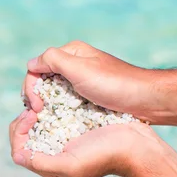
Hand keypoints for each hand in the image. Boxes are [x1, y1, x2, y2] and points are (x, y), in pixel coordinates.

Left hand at [9, 109, 161, 176]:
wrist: (135, 145)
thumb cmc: (104, 156)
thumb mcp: (71, 164)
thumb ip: (42, 163)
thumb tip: (18, 157)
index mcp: (51, 168)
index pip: (19, 152)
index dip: (19, 134)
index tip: (31, 117)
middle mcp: (54, 156)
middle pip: (25, 137)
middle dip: (23, 122)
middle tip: (34, 108)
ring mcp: (64, 141)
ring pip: (36, 126)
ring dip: (34, 113)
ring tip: (41, 103)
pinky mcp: (74, 127)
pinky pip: (51, 117)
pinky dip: (46, 108)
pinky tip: (51, 100)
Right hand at [22, 41, 157, 121]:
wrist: (146, 100)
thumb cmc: (114, 84)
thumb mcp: (79, 68)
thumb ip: (52, 61)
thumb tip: (30, 64)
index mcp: (70, 53)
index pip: (36, 69)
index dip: (30, 88)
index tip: (36, 107)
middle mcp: (73, 65)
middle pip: (42, 82)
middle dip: (35, 98)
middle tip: (37, 116)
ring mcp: (81, 82)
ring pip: (52, 94)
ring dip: (45, 107)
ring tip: (44, 121)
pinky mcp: (88, 96)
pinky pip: (65, 103)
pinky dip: (57, 112)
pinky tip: (57, 122)